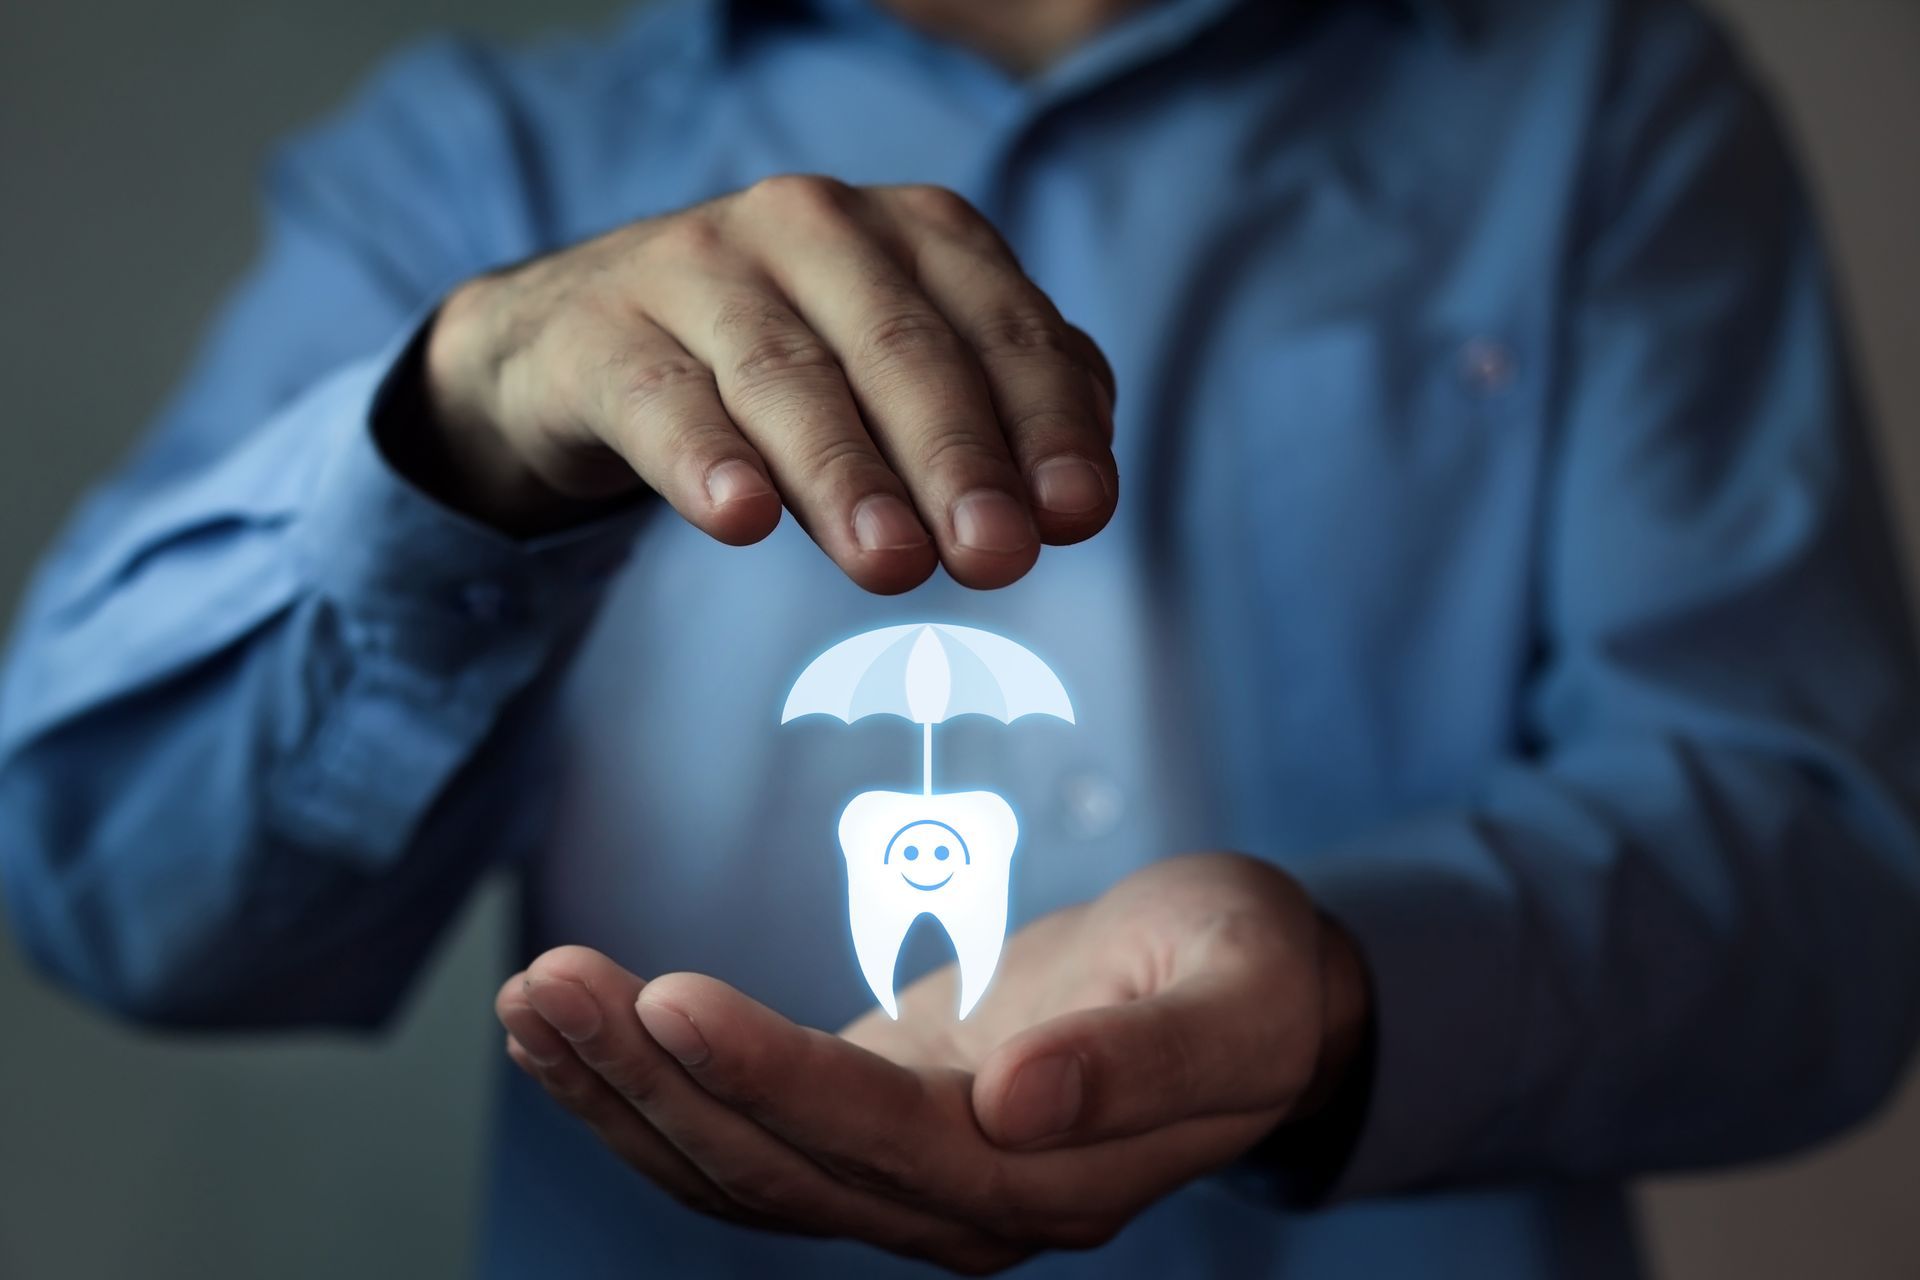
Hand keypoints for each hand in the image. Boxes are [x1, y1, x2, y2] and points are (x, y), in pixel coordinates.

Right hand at [414, 175, 1117, 592]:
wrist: (585, 336)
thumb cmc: (790, 364)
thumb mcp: (903, 375)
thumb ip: (1004, 412)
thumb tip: (1075, 494)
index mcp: (915, 235)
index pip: (1005, 332)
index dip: (1047, 425)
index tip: (1076, 515)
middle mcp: (814, 228)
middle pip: (902, 350)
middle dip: (958, 457)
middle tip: (996, 555)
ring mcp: (699, 269)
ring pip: (787, 376)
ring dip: (845, 473)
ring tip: (890, 560)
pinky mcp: (602, 331)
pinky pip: (660, 395)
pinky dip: (703, 456)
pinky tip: (738, 516)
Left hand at [496, 854, 1371, 1272]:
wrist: (1242, 997)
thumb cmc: (1248, 975)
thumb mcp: (1237, 995)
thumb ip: (1143, 1062)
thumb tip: (1023, 1101)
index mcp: (1044, 1187)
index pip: (879, 1145)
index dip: (768, 1082)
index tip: (668, 999)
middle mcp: (957, 1211)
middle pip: (775, 1169)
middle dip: (650, 1080)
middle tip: (549, 980)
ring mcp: (905, 1185)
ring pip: (733, 1168)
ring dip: (621, 1092)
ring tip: (530, 1000)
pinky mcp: (871, 1134)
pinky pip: (742, 1134)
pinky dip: (649, 1092)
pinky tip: (575, 1034)